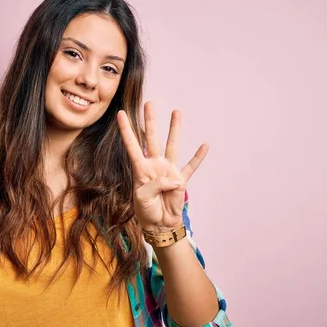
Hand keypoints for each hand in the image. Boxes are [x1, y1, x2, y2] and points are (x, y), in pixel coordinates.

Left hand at [117, 102, 208, 233]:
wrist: (159, 224)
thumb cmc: (146, 210)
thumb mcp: (142, 197)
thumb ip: (155, 185)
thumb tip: (173, 178)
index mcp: (140, 168)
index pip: (132, 145)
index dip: (126, 130)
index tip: (121, 114)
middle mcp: (154, 165)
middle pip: (152, 138)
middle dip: (150, 120)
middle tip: (149, 102)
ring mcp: (168, 170)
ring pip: (172, 145)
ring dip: (174, 129)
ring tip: (176, 112)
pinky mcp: (181, 180)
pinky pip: (191, 167)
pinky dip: (198, 157)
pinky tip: (205, 145)